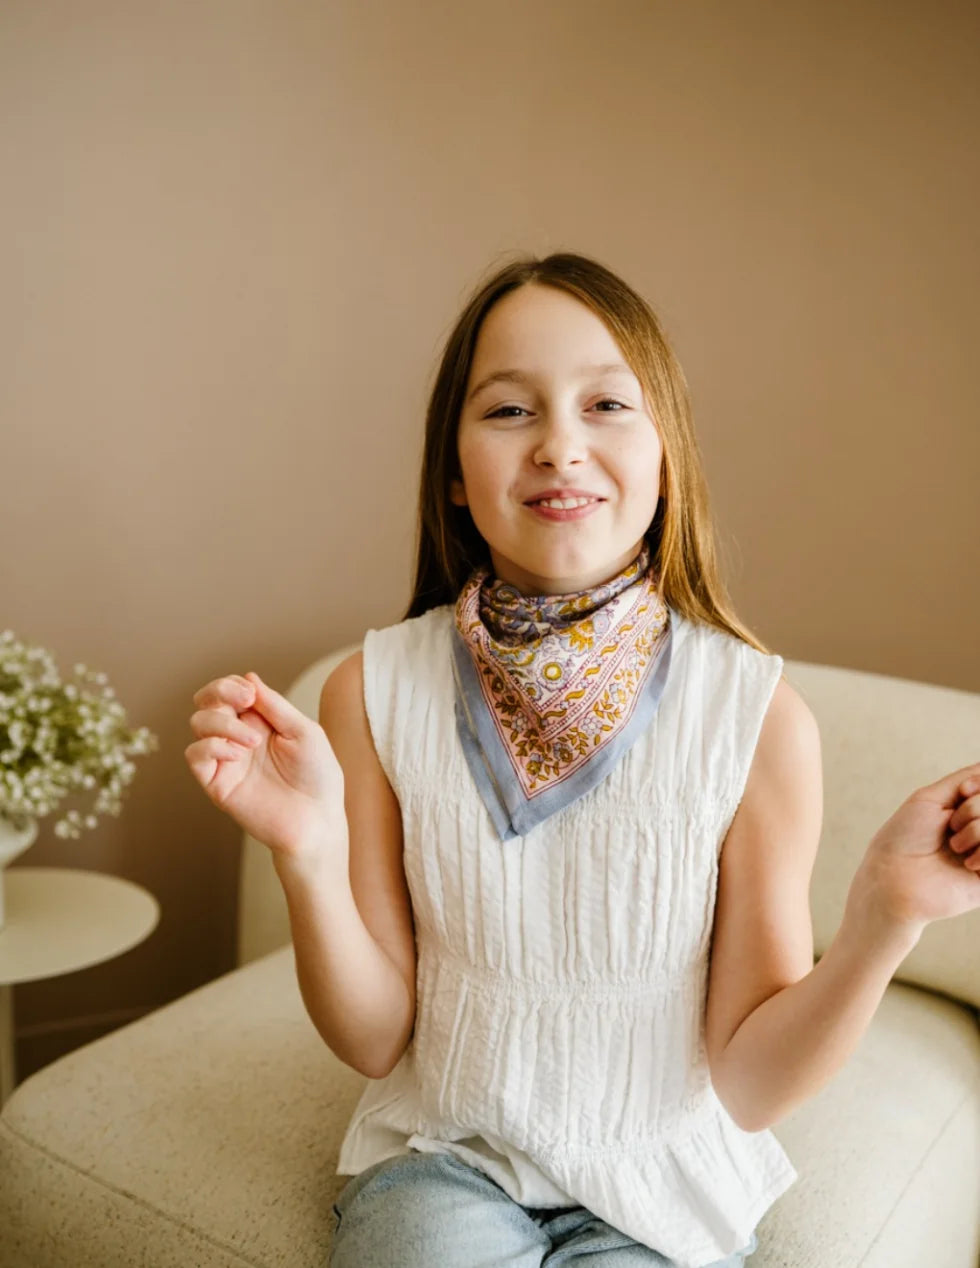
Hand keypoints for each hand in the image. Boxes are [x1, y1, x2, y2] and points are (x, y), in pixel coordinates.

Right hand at [185, 671, 345, 859]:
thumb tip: (249, 677)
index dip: (232, 684)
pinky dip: (211, 746)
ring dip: (222, 723)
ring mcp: (226, 759)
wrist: (316, 820)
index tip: (250, 693)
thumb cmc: (318, 776)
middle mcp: (239, 736)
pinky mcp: (217, 782)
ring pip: (198, 723)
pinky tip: (237, 754)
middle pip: (207, 700)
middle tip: (243, 700)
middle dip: (218, 691)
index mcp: (261, 720)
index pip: (231, 690)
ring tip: (252, 742)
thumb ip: (275, 705)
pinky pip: (195, 755)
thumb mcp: (304, 731)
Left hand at [847, 763, 979, 936]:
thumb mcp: (930, 798)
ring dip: (978, 831)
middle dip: (975, 809)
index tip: (965, 791)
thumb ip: (965, 780)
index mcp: (964, 810)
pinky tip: (967, 864)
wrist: (895, 877)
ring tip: (955, 847)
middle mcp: (978, 830)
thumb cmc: (904, 836)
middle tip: (951, 826)